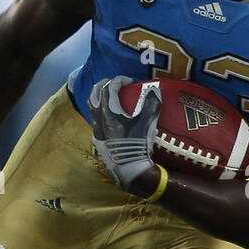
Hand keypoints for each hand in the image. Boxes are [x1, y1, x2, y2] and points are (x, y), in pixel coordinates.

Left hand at [87, 76, 161, 191]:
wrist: (129, 168)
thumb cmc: (137, 144)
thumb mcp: (146, 122)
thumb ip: (151, 103)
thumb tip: (155, 89)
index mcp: (108, 110)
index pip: (109, 87)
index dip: (120, 80)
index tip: (130, 81)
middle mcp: (98, 117)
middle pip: (95, 93)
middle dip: (104, 84)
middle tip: (114, 83)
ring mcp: (96, 129)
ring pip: (92, 107)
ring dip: (99, 98)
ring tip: (109, 97)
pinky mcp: (98, 139)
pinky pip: (95, 120)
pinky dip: (101, 112)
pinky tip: (110, 118)